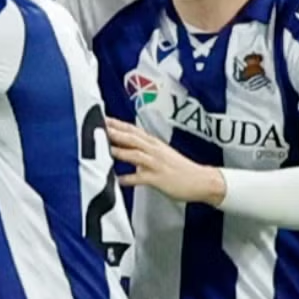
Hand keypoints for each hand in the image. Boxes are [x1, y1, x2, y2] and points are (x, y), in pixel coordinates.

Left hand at [107, 117, 226, 205]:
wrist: (201, 180)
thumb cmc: (179, 168)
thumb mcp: (160, 153)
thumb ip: (142, 149)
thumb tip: (123, 147)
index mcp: (153, 143)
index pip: (132, 130)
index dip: (116, 123)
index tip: (100, 118)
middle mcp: (154, 150)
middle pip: (131, 138)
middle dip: (114, 132)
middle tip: (97, 127)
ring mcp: (156, 164)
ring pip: (135, 154)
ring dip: (120, 151)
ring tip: (104, 149)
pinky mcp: (158, 179)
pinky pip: (141, 178)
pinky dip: (129, 179)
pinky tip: (118, 180)